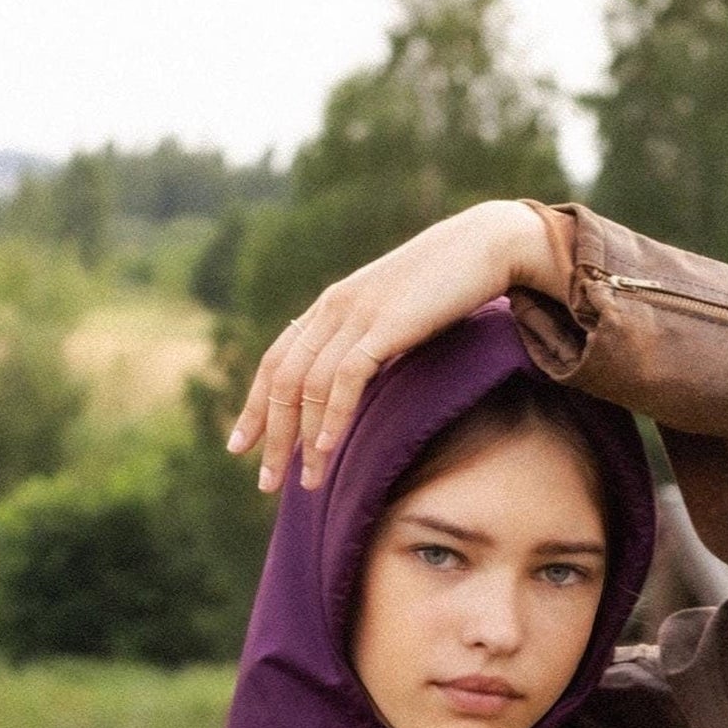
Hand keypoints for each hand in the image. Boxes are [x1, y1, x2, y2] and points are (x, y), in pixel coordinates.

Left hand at [226, 199, 568, 493]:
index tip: (240, 446)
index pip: (276, 361)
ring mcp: (357, 315)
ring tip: (306, 482)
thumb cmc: (449, 284)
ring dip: (304, 440)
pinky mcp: (385, 325)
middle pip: (283, 380)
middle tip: (265, 483)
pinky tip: (326, 448)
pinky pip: (347, 378)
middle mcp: (334, 308)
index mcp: (332, 306)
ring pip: (309, 385)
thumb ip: (372, 341)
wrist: (487, 244)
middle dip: (271, 435)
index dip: (255, 406)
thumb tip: (359, 381)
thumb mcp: (397, 314)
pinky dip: (333, 416)